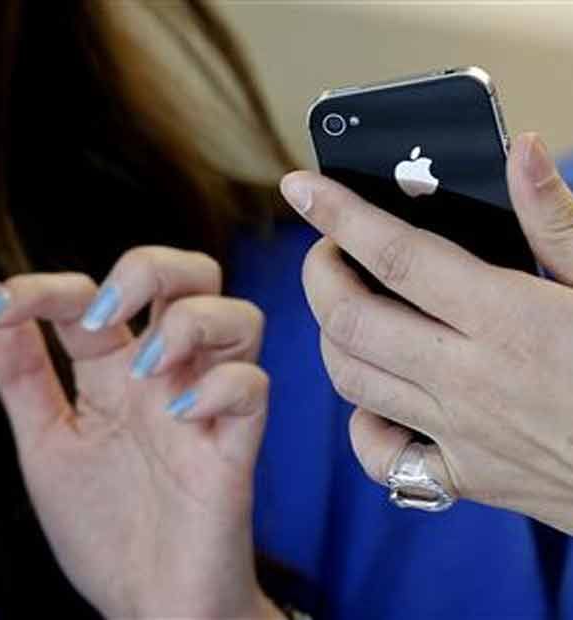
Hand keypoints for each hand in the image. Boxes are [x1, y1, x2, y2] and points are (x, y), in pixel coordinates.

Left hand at [0, 248, 278, 618]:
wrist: (145, 605)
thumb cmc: (101, 527)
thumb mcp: (44, 442)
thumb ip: (20, 373)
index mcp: (114, 372)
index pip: (94, 295)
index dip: (46, 287)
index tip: (0, 306)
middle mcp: (165, 377)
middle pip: (192, 275)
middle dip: (150, 268)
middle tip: (103, 315)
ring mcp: (205, 408)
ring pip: (240, 317)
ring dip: (190, 322)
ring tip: (143, 369)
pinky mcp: (234, 450)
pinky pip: (253, 389)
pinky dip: (219, 387)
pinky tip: (177, 417)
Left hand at [282, 133, 572, 532]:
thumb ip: (557, 223)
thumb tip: (519, 153)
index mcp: (512, 319)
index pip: (396, 255)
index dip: (339, 214)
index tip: (300, 187)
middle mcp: (471, 378)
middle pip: (350, 320)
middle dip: (319, 275)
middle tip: (328, 250)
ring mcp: (460, 433)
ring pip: (351, 379)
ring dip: (331, 334)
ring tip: (346, 305)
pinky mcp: (465, 478)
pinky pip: (380, 452)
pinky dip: (364, 420)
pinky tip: (381, 393)